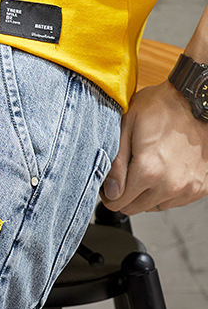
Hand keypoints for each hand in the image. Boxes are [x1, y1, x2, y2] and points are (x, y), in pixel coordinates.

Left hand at [101, 81, 207, 213]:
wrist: (199, 100)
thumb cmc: (163, 107)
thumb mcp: (127, 127)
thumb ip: (115, 163)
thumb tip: (110, 191)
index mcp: (149, 171)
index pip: (117, 204)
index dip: (109, 194)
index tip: (110, 183)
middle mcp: (170, 184)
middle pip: (134, 208)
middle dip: (125, 196)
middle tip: (126, 175)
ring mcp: (188, 187)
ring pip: (154, 206)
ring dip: (146, 194)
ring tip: (148, 169)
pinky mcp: (201, 187)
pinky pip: (175, 201)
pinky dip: (166, 191)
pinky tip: (164, 171)